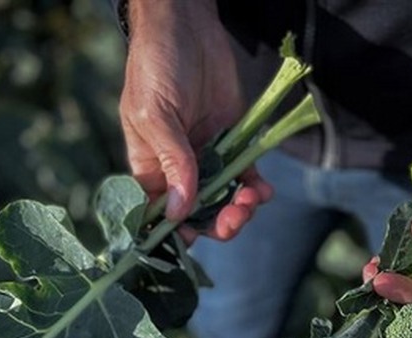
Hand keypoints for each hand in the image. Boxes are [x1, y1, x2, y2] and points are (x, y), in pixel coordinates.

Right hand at [119, 0, 271, 242]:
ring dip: (239, 210)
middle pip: (197, 214)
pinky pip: (245, 176)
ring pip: (224, 201)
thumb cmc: (156, 66)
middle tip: (234, 219)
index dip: (176, 232)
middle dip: (216, 224)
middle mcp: (178, 169)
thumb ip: (172, 161)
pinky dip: (255, 189)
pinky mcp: (233, 143)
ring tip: (251, 200)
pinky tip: (262, 190)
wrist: (187, 26)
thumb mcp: (156, 114)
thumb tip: (178, 211)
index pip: (158, 213)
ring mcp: (207, 157)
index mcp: (149, 167)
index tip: (194, 237)